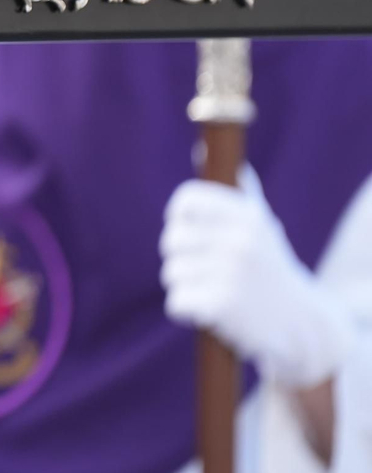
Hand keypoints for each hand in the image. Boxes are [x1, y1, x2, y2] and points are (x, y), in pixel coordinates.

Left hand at [160, 173, 353, 387]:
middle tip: (201, 267)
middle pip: (172, 239)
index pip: (187, 200)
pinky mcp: (222, 306)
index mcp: (248, 218)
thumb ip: (236, 190)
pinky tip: (205, 311)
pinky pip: (176, 301)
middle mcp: (240, 242)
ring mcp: (232, 274)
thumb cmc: (272, 267)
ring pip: (172, 272)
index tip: (185, 227)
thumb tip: (201, 149)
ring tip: (209, 289)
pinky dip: (184, 309)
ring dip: (183, 285)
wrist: (301, 322)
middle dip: (179, 256)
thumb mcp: (262, 225)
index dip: (178, 215)